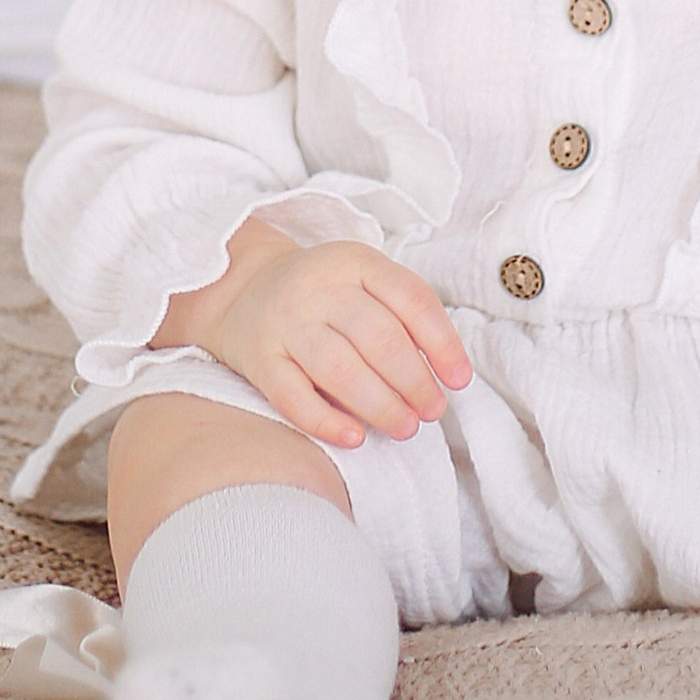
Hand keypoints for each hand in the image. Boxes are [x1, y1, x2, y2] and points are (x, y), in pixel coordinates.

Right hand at [154, 217, 471, 448]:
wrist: (241, 288)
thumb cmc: (322, 295)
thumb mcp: (362, 281)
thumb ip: (401, 315)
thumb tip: (446, 373)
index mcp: (354, 262)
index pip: (409, 297)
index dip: (442, 342)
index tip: (459, 380)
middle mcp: (317, 288)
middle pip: (377, 336)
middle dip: (414, 380)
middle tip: (432, 410)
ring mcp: (284, 323)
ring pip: (339, 368)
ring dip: (380, 404)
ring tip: (406, 427)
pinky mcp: (258, 358)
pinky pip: (291, 395)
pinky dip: (325, 420)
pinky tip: (354, 437)